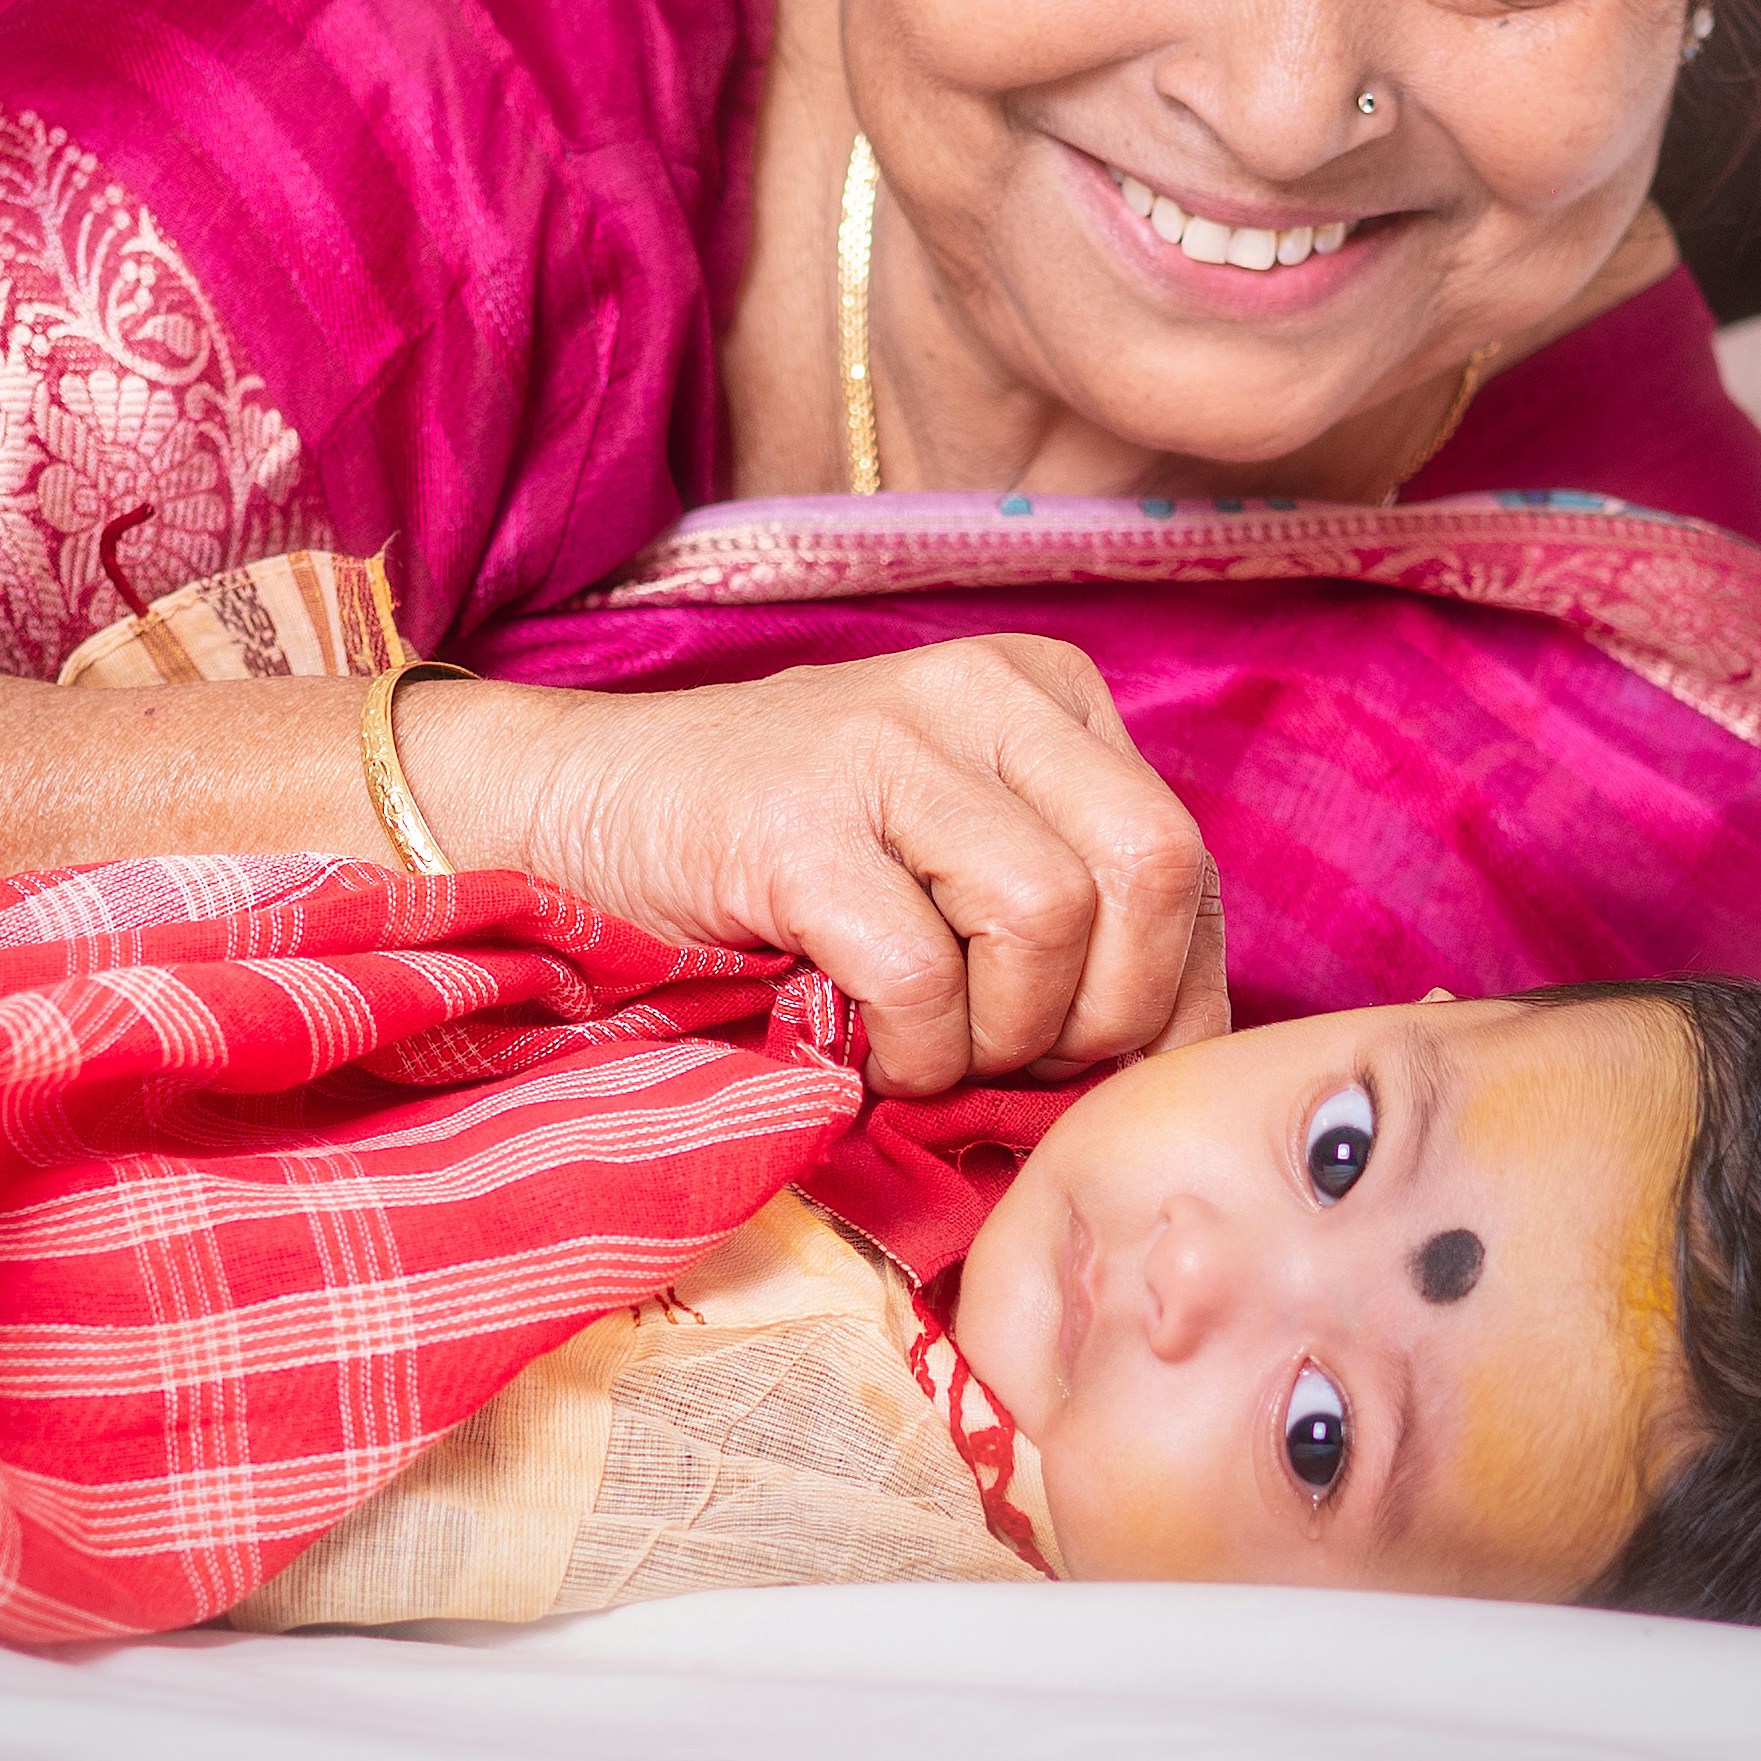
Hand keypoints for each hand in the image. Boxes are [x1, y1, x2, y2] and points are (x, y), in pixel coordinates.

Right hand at [405, 640, 1225, 1096]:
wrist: (575, 814)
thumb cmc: (777, 860)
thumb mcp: (951, 850)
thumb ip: (1062, 906)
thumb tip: (1171, 1049)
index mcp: (1041, 693)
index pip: (1185, 860)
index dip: (1172, 997)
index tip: (1104, 1068)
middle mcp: (977, 693)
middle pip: (1151, 871)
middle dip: (1110, 1015)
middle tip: (1020, 1067)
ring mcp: (882, 745)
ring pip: (1047, 921)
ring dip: (1000, 1037)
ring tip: (931, 1051)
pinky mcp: (794, 821)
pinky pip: (920, 974)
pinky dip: (911, 1052)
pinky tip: (867, 1054)